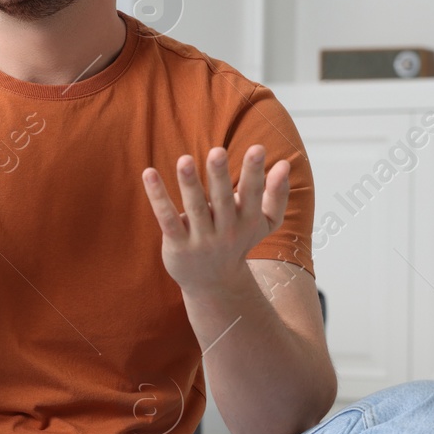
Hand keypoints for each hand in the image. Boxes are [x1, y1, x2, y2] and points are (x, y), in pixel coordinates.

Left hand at [141, 144, 289, 297]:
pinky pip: (167, 218)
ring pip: (194, 208)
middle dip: (220, 176)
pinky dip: (158, 197)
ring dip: (189, 183)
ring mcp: (201, 238)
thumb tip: (285, 165)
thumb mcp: (263, 223)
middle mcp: (225, 230)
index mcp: (247, 220)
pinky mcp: (177, 244)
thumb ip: (276, 194)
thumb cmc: (238, 242)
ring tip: (184, 160)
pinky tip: (149, 173)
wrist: (214, 285)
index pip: (252, 193)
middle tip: (217, 151)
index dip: (255, 172)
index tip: (258, 148)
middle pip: (223, 200)